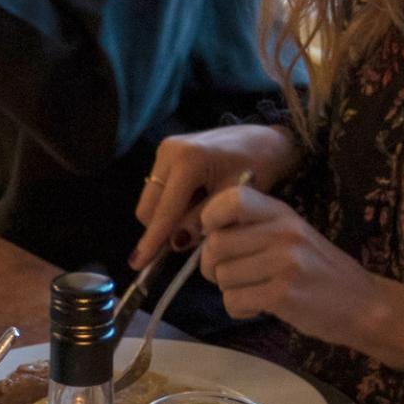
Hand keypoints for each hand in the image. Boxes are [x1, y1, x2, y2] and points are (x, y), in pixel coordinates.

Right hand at [130, 124, 303, 270]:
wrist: (265, 140)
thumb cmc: (258, 168)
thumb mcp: (234, 199)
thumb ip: (203, 221)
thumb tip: (175, 242)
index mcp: (188, 160)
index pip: (164, 211)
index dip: (152, 241)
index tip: (138, 263)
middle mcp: (169, 151)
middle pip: (149, 208)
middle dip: (163, 228)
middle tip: (193, 237)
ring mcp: (165, 150)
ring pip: (151, 201)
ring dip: (169, 216)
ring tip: (201, 213)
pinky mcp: (166, 152)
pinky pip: (158, 190)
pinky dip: (172, 204)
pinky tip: (197, 200)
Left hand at [193, 184, 403, 365]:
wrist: (365, 306)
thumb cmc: (322, 271)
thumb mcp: (293, 236)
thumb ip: (254, 229)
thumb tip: (202, 235)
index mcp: (282, 213)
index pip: (232, 199)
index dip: (210, 217)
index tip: (213, 235)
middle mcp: (283, 232)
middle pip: (215, 245)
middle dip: (212, 266)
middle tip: (229, 276)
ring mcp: (285, 263)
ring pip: (222, 277)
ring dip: (229, 290)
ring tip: (254, 292)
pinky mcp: (283, 295)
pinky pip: (234, 301)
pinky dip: (239, 309)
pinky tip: (259, 307)